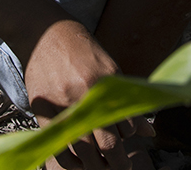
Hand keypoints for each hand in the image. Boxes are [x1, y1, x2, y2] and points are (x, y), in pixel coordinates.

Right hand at [25, 20, 153, 169]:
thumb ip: (127, 101)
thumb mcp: (110, 69)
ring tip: (100, 167)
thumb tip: (149, 132)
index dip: (129, 141)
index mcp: (106, 84)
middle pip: (107, 144)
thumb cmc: (83, 53)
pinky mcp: (42, 110)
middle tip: (120, 167)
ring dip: (95, 166)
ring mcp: (61, 104)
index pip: (126, 127)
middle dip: (117, 163)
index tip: (129, 149)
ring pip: (84, 151)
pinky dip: (70, 162)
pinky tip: (78, 163)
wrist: (47, 33)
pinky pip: (59, 147)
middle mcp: (85, 95)